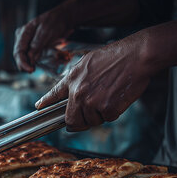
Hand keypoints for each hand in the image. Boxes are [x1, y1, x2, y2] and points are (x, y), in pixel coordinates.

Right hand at [13, 5, 73, 72]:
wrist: (63, 17)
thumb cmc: (55, 21)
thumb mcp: (46, 31)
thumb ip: (37, 44)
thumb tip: (30, 58)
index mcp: (23, 33)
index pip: (18, 51)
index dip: (22, 62)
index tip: (30, 70)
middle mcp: (23, 38)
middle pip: (20, 56)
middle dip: (26, 64)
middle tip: (33, 71)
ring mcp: (28, 43)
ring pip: (26, 58)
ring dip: (34, 62)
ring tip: (47, 59)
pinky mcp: (34, 47)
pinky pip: (34, 56)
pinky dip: (41, 59)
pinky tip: (50, 55)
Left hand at [35, 33, 154, 130]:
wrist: (137, 55)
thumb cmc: (117, 57)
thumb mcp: (88, 62)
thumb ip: (77, 78)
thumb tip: (72, 92)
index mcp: (72, 79)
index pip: (54, 94)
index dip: (45, 102)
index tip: (39, 107)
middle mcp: (78, 92)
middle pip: (72, 120)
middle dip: (79, 122)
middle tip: (88, 117)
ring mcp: (92, 101)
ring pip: (91, 121)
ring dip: (99, 115)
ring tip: (109, 97)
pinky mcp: (107, 108)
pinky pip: (107, 119)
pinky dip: (113, 113)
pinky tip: (118, 98)